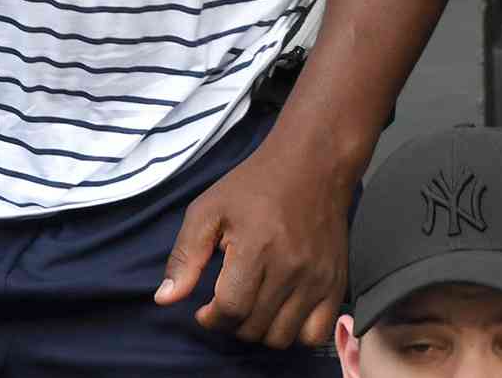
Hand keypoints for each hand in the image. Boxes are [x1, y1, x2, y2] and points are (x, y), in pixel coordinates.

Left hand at [155, 131, 353, 348]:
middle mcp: (291, 267)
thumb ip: (184, 256)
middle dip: (232, 323)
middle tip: (229, 301)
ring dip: (260, 330)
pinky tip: (282, 310)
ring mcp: (317, 277)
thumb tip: (165, 299)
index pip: (230, 309)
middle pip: (254, 327)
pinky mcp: (336, 282)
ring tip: (253, 305)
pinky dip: (296, 332)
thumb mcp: (209, 209)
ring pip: (282, 337)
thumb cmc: (254, 185)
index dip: (211, 317)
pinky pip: (315, 334)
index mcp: (256, 247)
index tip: (205, 309)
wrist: (313, 163)